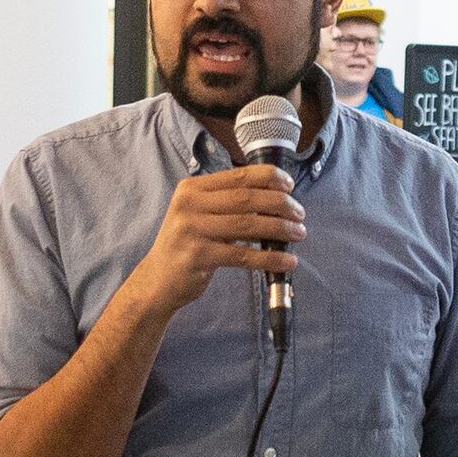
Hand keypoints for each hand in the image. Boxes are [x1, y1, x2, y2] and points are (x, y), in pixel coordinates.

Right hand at [129, 166, 303, 315]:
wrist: (158, 280)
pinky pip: (242, 256)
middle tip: (300, 214)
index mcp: (192, 189)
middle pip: (246, 198)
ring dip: (279, 229)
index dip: (268, 178)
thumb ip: (226, 204)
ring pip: (247, 224)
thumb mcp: (199, 215)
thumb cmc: (187, 245)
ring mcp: (192, 230)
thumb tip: (274, 199)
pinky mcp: (198, 256)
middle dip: (280, 204)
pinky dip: (269, 258)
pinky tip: (286, 260)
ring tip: (299, 233)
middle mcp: (189, 205)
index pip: (237, 176)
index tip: (289, 184)